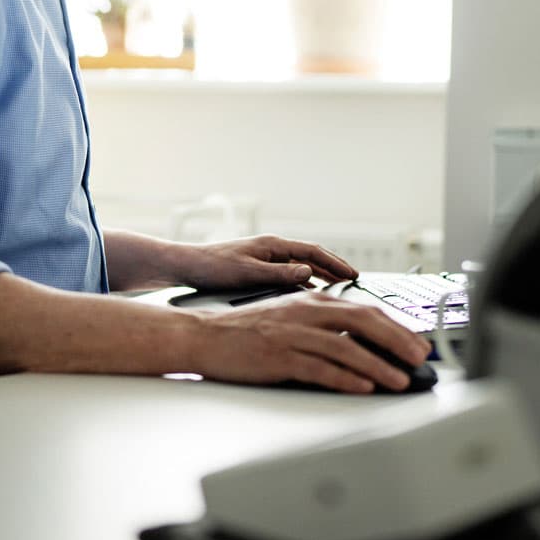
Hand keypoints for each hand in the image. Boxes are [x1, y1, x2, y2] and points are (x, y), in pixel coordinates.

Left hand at [173, 234, 358, 290]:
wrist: (187, 267)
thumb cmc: (213, 268)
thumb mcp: (248, 273)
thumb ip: (279, 274)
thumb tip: (308, 272)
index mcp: (272, 245)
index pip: (313, 251)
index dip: (335, 263)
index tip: (353, 274)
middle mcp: (272, 250)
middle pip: (311, 257)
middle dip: (333, 268)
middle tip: (353, 280)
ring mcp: (266, 259)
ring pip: (301, 267)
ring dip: (321, 276)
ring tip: (338, 288)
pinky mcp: (258, 270)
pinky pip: (289, 275)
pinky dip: (304, 283)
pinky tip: (309, 295)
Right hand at [189, 292, 430, 393]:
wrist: (204, 336)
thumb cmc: (248, 331)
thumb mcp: (291, 316)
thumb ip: (325, 324)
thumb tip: (363, 343)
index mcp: (313, 300)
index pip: (367, 309)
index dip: (398, 327)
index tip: (419, 342)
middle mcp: (307, 312)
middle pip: (365, 323)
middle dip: (398, 342)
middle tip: (420, 358)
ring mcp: (293, 335)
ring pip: (347, 348)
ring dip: (379, 365)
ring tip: (400, 380)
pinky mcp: (279, 357)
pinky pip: (320, 368)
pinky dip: (345, 378)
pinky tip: (363, 386)